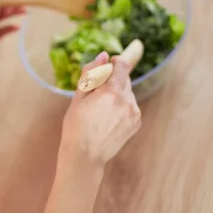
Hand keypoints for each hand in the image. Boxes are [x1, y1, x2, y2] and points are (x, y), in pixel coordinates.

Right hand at [60, 52, 141, 166]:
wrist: (85, 156)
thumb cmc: (76, 125)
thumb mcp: (78, 97)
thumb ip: (91, 73)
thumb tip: (103, 56)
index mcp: (111, 92)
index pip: (121, 65)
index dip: (114, 62)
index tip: (106, 66)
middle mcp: (127, 101)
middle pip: (124, 79)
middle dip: (112, 81)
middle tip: (96, 95)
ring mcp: (134, 113)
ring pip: (127, 93)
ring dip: (116, 94)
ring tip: (100, 110)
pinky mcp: (136, 123)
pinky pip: (130, 106)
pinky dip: (121, 106)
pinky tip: (108, 118)